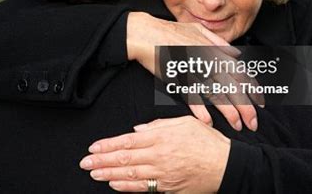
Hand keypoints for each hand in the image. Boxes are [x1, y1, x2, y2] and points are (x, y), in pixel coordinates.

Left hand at [79, 116, 230, 192]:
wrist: (226, 165)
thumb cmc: (208, 143)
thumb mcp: (185, 123)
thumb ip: (160, 124)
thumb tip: (138, 128)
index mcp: (162, 136)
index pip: (128, 140)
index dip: (109, 144)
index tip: (94, 147)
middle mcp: (159, 154)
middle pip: (125, 158)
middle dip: (102, 160)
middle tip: (85, 162)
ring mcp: (163, 173)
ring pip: (130, 173)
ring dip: (109, 173)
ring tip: (94, 173)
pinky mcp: (168, 187)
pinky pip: (143, 188)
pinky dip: (126, 187)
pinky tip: (114, 184)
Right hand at [127, 12, 262, 131]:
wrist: (146, 33)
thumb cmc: (171, 31)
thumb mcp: (198, 30)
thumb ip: (218, 42)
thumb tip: (235, 52)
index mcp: (214, 51)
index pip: (240, 72)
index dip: (252, 89)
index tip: (259, 103)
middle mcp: (208, 61)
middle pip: (233, 86)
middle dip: (246, 107)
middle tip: (253, 123)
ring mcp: (194, 71)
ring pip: (217, 93)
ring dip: (228, 112)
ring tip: (237, 125)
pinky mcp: (178, 78)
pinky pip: (192, 96)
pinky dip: (200, 109)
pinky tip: (209, 121)